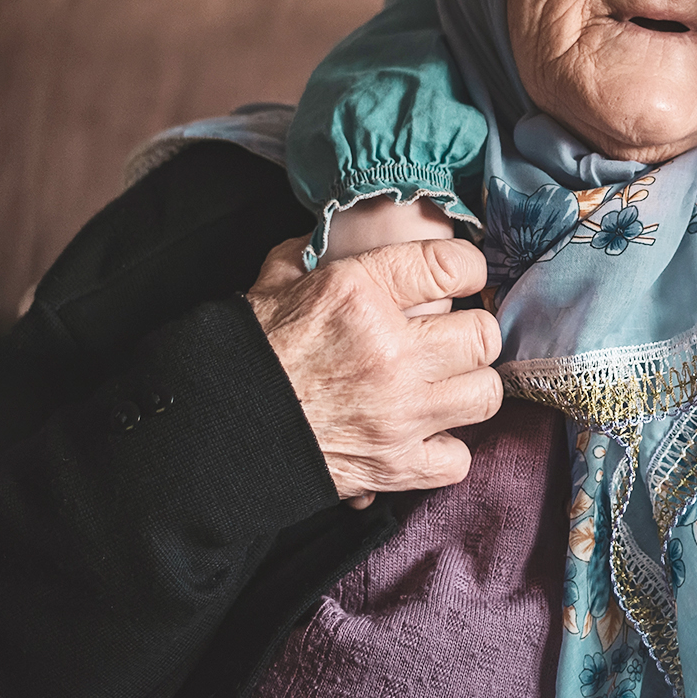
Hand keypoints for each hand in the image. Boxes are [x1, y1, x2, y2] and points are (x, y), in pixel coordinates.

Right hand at [248, 235, 502, 504]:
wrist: (212, 430)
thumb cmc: (247, 350)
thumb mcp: (276, 280)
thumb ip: (317, 252)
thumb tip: (339, 231)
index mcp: (360, 294)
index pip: (455, 266)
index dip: (467, 268)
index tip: (460, 277)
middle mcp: (390, 352)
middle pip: (483, 334)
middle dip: (470, 332)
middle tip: (450, 336)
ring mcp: (398, 414)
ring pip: (485, 393)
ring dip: (468, 387)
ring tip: (445, 383)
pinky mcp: (394, 466)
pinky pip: (459, 458)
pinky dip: (447, 449)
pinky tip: (426, 433)